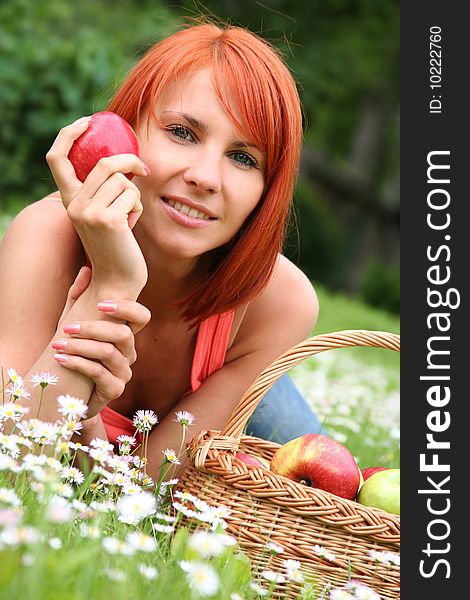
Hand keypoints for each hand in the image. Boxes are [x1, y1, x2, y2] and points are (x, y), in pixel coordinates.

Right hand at [46, 117, 148, 294]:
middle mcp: (74, 205)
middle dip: (130, 162)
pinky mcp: (108, 220)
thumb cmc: (116, 245)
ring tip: (129, 216)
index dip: (69, 134)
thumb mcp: (103, 214)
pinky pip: (133, 196)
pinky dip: (138, 208)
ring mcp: (89, 212)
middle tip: (144, 169)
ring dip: (134, 195)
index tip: (88, 122)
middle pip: (105, 164)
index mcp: (69, 201)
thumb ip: (103, 190)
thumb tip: (121, 161)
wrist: (118, 279)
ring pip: (123, 181)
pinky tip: (132, 227)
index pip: (57, 159)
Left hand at [52, 299, 150, 417]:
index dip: (127, 308)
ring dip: (80, 347)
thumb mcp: (74, 323)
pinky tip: (60, 358)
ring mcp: (124, 372)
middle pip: (124, 334)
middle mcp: (129, 353)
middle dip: (94, 329)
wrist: (67, 392)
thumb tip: (86, 269)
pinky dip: (77, 363)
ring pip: (109, 353)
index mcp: (125, 335)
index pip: (141, 317)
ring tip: (58, 344)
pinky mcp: (114, 390)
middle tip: (68, 327)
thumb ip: (79, 297)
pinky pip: (98, 373)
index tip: (100, 304)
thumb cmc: (73, 352)